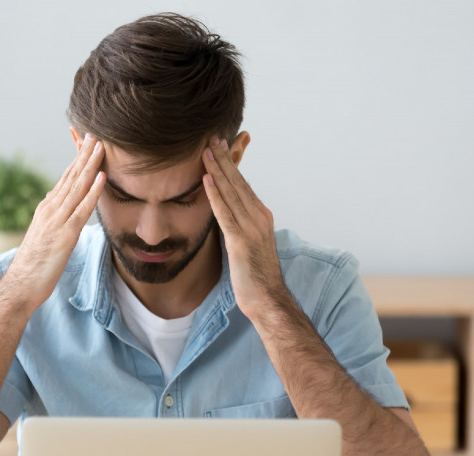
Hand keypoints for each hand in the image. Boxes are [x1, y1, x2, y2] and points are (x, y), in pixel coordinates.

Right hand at [5, 133, 104, 310]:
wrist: (21, 284)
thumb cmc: (35, 264)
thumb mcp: (45, 234)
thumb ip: (53, 216)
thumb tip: (58, 200)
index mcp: (47, 208)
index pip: (66, 178)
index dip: (78, 160)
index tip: (88, 143)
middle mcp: (51, 209)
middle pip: (72, 176)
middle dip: (85, 155)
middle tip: (96, 135)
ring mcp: (58, 220)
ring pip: (77, 187)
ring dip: (90, 165)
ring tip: (101, 147)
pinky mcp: (66, 234)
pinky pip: (82, 209)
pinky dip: (93, 191)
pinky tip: (101, 177)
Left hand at [201, 136, 287, 321]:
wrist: (267, 299)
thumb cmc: (255, 276)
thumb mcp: (247, 244)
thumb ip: (238, 225)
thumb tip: (223, 214)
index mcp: (261, 216)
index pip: (243, 185)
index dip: (230, 165)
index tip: (219, 147)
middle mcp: (259, 217)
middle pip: (238, 182)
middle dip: (224, 159)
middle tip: (211, 138)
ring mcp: (251, 228)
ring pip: (232, 193)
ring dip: (217, 170)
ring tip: (206, 151)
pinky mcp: (241, 241)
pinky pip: (225, 213)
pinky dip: (216, 195)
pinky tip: (207, 180)